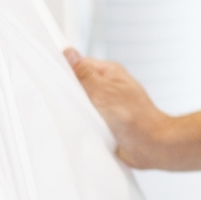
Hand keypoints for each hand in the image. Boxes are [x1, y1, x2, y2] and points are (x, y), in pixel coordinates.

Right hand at [64, 48, 172, 167]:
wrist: (151, 146)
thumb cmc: (135, 117)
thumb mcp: (103, 91)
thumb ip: (84, 74)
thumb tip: (69, 53)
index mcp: (109, 73)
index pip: (80, 64)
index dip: (65, 69)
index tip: (49, 74)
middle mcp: (108, 87)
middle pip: (79, 84)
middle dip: (68, 92)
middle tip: (57, 98)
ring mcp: (108, 105)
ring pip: (81, 103)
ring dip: (75, 110)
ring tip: (69, 115)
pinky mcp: (107, 123)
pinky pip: (87, 120)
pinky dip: (82, 124)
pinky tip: (77, 128)